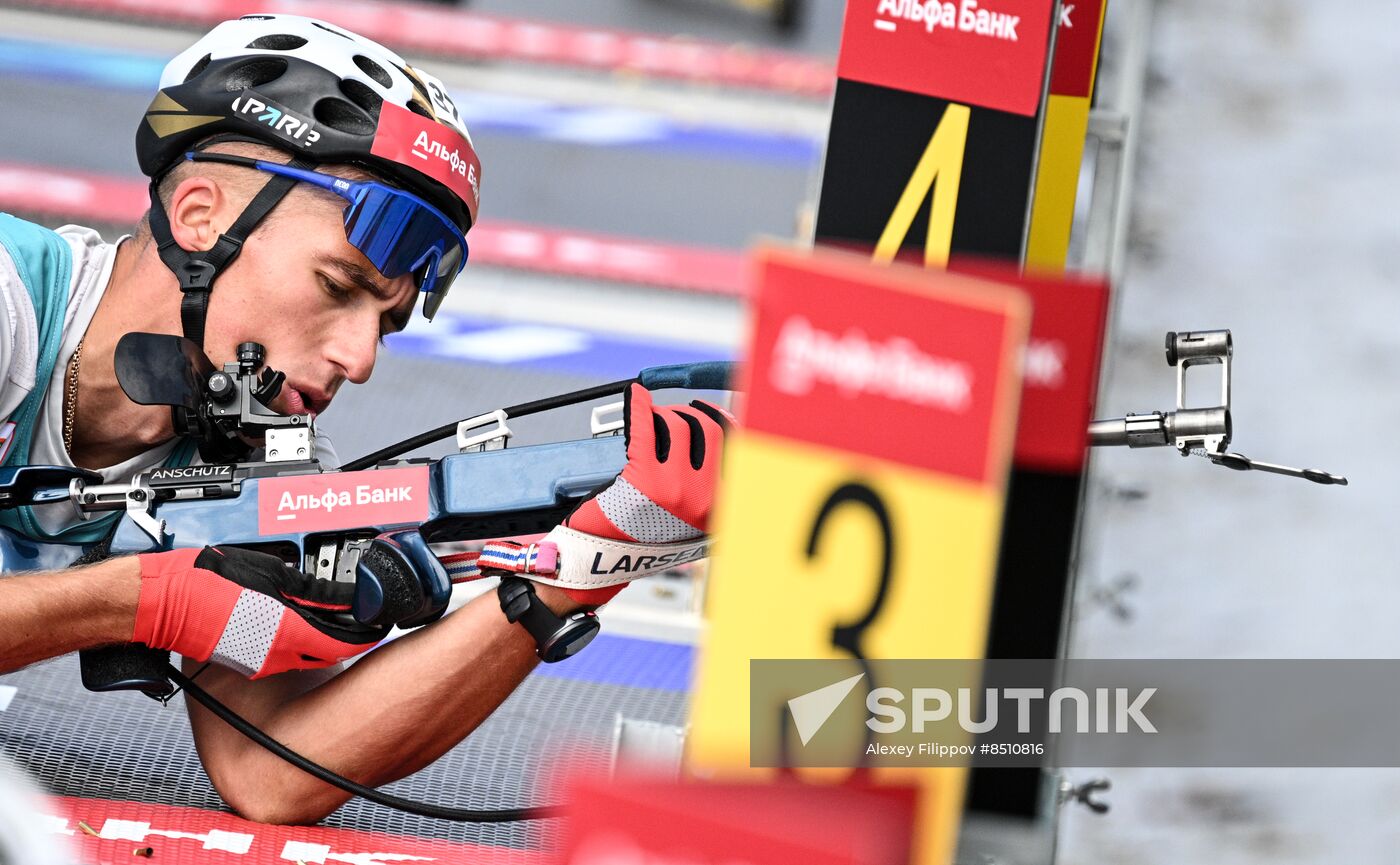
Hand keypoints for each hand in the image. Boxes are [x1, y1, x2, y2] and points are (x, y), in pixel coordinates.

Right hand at [135, 546, 389, 678]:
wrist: (163, 603)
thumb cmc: (205, 583)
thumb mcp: (270, 574)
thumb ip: (311, 591)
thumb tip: (340, 596)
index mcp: (286, 632)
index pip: (343, 643)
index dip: (365, 633)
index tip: (377, 622)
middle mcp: (277, 655)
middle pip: (328, 652)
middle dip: (345, 636)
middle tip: (356, 616)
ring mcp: (260, 662)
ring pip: (305, 654)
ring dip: (319, 638)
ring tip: (325, 614)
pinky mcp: (246, 662)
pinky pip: (281, 654)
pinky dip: (294, 640)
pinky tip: (290, 621)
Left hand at [479, 383, 732, 603]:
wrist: (601, 564)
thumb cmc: (639, 543)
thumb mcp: (689, 527)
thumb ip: (707, 494)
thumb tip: (718, 442)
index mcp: (720, 510)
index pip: (737, 452)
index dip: (726, 424)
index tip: (716, 414)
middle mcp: (705, 498)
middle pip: (711, 431)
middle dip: (695, 415)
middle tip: (678, 415)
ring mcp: (676, 486)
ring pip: (680, 425)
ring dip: (667, 415)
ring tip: (655, 420)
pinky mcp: (645, 476)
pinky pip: (647, 427)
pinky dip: (641, 406)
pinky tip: (637, 397)